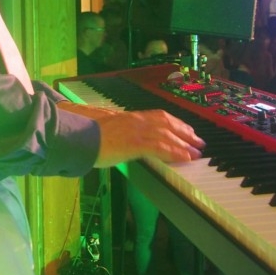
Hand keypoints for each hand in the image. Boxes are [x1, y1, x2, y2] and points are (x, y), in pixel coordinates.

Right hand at [63, 103, 204, 166]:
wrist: (77, 137)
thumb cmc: (86, 135)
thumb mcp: (106, 130)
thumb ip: (119, 133)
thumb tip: (125, 141)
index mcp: (129, 117)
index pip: (158, 116)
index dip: (175, 122)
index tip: (186, 129)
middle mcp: (135, 120)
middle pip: (167, 123)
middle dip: (185, 132)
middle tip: (198, 141)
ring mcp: (135, 131)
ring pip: (167, 135)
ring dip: (184, 144)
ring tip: (197, 153)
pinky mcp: (134, 143)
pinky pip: (160, 147)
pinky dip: (175, 152)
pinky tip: (185, 158)